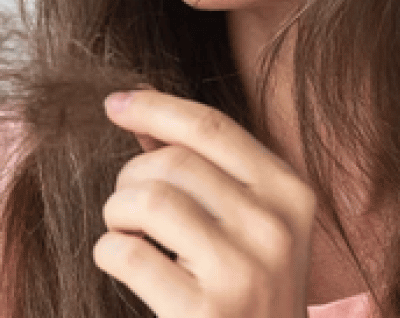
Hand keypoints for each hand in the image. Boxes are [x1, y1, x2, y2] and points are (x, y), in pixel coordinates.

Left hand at [94, 88, 316, 317]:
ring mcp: (243, 272)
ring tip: (127, 234)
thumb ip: (205, 170)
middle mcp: (275, 229)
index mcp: (291, 195)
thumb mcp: (249, 226)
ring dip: (117, 214)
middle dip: (131, 178)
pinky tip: (122, 264)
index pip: (212, 127)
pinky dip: (108, 252)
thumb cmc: (248, 294)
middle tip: (129, 209)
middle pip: (172, 162)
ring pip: (146, 200)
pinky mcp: (205, 312)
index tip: (114, 104)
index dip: (156, 108)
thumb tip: (141, 112)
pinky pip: (127, 252)